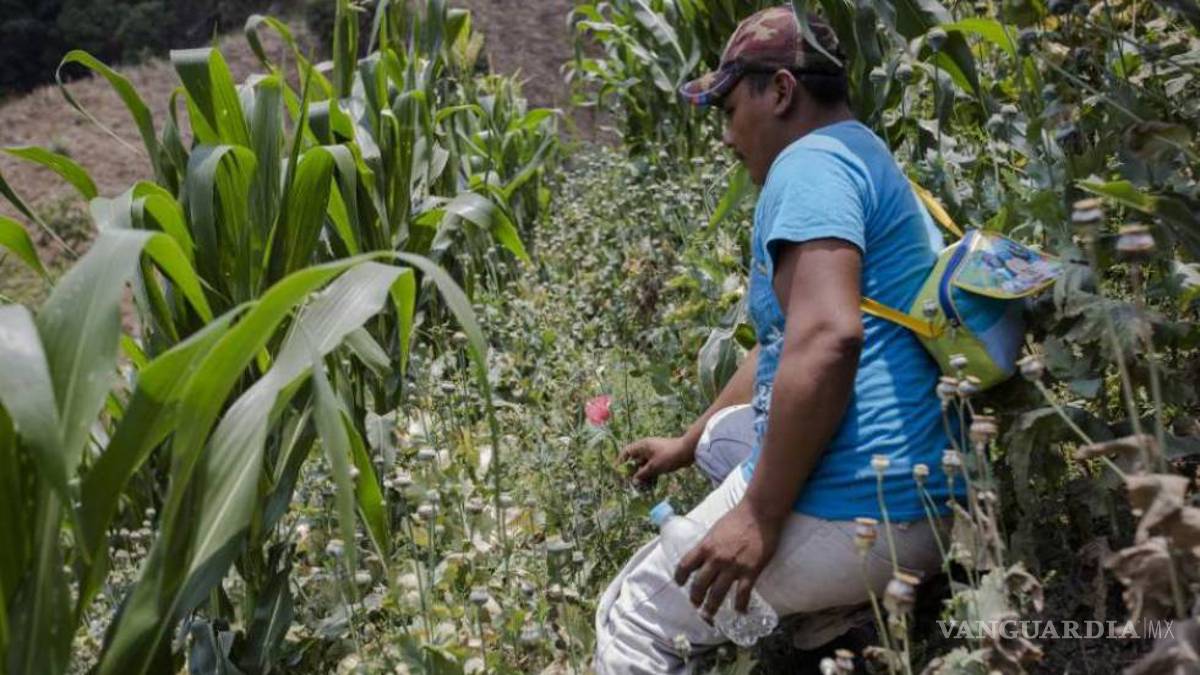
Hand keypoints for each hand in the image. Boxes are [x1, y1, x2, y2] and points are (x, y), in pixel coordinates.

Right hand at [618, 436, 693, 484]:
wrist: (688, 451)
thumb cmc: (669, 456)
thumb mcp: (654, 467)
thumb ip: (642, 474)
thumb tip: (634, 481)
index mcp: (642, 446)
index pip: (626, 452)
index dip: (621, 461)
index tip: (618, 472)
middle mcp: (647, 448)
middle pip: (634, 459)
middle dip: (632, 471)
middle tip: (629, 482)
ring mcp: (654, 453)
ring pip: (644, 464)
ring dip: (641, 474)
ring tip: (640, 485)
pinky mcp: (661, 458)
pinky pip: (652, 466)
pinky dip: (650, 473)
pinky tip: (650, 483)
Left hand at [674, 501, 782, 618]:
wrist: (759, 513)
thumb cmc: (737, 518)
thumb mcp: (715, 530)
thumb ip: (708, 545)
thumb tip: (702, 557)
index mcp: (705, 546)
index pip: (685, 565)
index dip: (679, 578)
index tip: (680, 584)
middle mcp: (716, 558)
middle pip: (699, 585)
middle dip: (695, 599)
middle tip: (696, 606)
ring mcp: (733, 566)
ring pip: (717, 593)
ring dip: (711, 608)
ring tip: (709, 616)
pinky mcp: (750, 571)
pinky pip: (742, 594)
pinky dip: (740, 606)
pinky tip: (740, 612)